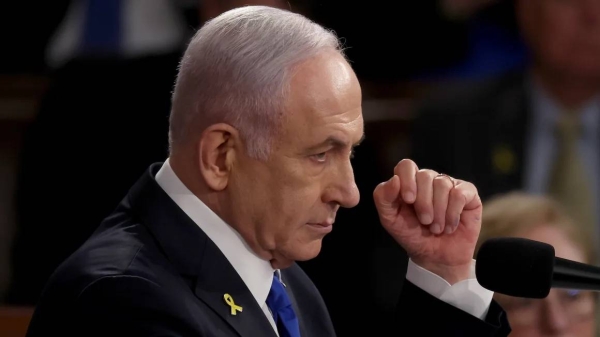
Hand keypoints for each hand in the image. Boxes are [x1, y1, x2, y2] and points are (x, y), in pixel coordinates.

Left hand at [373, 159, 481, 283]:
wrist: (436, 257)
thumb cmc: (412, 236)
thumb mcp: (390, 220)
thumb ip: (383, 198)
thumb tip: (394, 179)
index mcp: (409, 182)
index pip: (406, 166)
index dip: (407, 180)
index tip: (409, 200)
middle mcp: (429, 180)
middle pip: (425, 175)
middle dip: (423, 203)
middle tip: (425, 222)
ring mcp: (449, 184)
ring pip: (443, 184)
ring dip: (438, 212)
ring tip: (436, 228)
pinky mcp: (468, 193)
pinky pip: (459, 194)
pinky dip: (453, 213)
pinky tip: (450, 226)